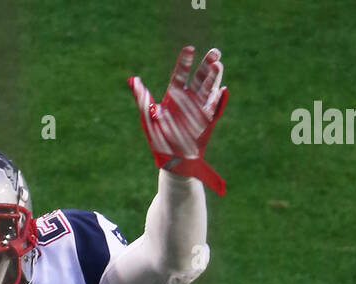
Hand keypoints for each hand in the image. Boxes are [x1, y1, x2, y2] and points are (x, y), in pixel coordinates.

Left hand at [128, 45, 227, 195]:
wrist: (172, 161)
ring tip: (218, 64)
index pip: (180, 74)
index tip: (189, 49)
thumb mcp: (147, 118)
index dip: (185, 61)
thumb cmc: (157, 141)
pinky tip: (222, 89)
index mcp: (174, 96)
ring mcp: (199, 109)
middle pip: (199, 78)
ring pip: (208, 89)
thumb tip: (133, 80)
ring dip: (214, 77)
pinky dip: (218, 99)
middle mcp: (188, 99)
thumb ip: (142, 99)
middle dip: (207, 64)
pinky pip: (214, 108)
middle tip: (215, 52)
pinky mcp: (207, 121)